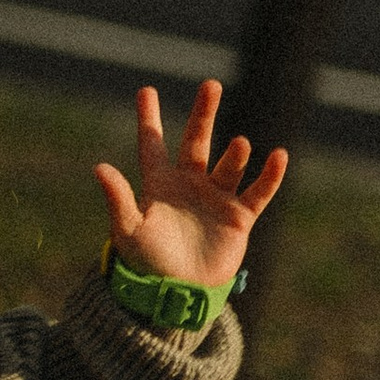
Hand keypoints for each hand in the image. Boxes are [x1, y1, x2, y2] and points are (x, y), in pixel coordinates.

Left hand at [94, 79, 287, 288]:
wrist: (177, 293)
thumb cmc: (146, 262)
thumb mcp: (129, 230)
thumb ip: (118, 199)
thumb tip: (99, 167)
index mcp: (158, 184)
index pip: (153, 144)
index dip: (149, 118)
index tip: (146, 90)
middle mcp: (189, 184)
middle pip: (197, 141)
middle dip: (203, 114)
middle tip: (210, 85)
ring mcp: (216, 198)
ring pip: (228, 165)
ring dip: (235, 154)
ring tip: (239, 143)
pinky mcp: (239, 217)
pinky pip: (258, 191)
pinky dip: (269, 175)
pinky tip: (279, 156)